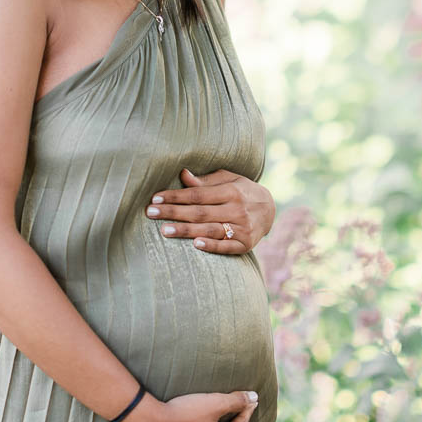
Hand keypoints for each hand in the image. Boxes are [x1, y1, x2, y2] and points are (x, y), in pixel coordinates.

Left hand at [145, 167, 275, 255]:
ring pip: (210, 229)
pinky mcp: (245, 244)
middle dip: (174, 212)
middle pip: (200, 212)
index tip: (155, 199)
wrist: (271, 209)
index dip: (176, 196)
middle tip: (150, 214)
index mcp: (231, 191)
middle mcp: (237, 209)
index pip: (198, 194)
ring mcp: (242, 228)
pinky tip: (196, 245)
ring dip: (186, 230)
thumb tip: (183, 174)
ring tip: (164, 231)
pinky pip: (226, 247)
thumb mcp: (228, 179)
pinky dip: (212, 246)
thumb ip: (206, 181)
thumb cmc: (242, 191)